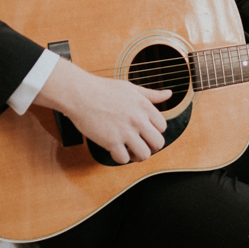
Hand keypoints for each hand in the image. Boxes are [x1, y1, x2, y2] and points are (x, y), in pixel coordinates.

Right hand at [35, 61, 170, 164]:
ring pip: (144, 154)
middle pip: (158, 143)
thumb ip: (151, 94)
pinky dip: (121, 158)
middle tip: (141, 146)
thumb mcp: (131, 88)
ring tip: (130, 151)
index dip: (155, 132)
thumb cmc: (103, 89)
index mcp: (144, 106)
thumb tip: (168, 94)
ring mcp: (125, 131)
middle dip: (151, 147)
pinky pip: (124, 159)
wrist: (80, 94)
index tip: (146, 133)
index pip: (162, 126)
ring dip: (138, 156)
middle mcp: (138, 119)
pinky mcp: (111, 141)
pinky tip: (116, 151)